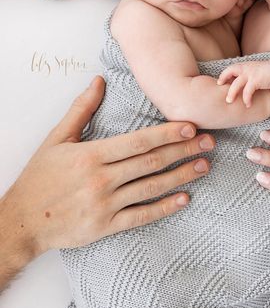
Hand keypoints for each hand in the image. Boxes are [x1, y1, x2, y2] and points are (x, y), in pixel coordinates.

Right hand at [1, 77, 214, 259]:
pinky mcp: (106, 226)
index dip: (167, 133)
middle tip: (209, 142)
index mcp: (91, 155)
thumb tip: (99, 80)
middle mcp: (101, 179)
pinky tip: (184, 199)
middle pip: (151, 162)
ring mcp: (105, 205)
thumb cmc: (40, 178)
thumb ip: (81, 109)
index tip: (190, 126)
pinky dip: (164, 207)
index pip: (138, 141)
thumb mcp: (57, 138)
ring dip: (181, 176)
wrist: (22, 221)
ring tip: (203, 165)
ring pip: (151, 187)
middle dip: (183, 150)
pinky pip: (141, 216)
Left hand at [218, 60, 269, 105]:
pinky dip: (246, 99)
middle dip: (223, 79)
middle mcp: (246, 68)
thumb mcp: (255, 71)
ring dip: (232, 93)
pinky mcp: (256, 80)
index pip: (230, 68)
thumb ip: (247, 74)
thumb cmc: (268, 73)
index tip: (220, 82)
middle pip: (229, 72)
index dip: (224, 74)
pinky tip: (248, 105)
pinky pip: (247, 92)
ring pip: (236, 84)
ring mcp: (250, 74)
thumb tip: (240, 83)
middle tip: (220, 87)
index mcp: (245, 66)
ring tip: (229, 102)